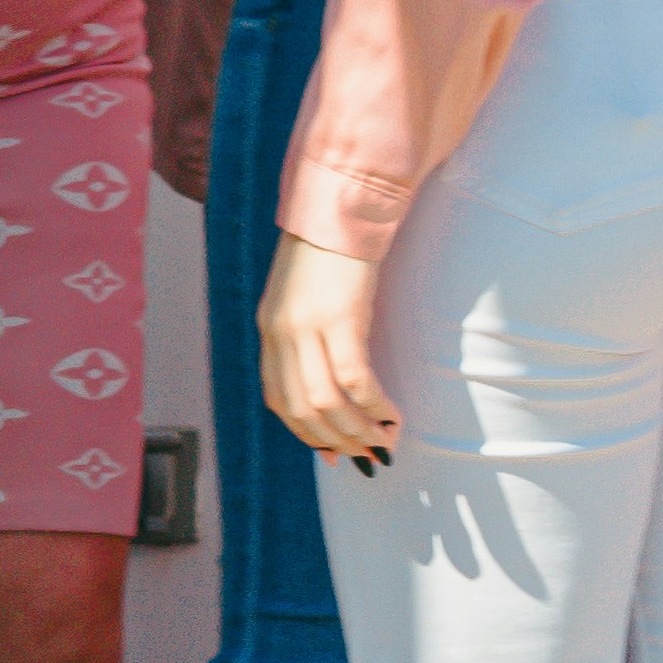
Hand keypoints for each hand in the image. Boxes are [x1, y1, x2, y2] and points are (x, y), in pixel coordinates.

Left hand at [260, 235, 398, 465]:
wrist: (341, 205)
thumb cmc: (330, 250)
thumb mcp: (302, 296)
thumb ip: (304, 336)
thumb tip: (328, 386)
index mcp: (269, 329)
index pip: (278, 401)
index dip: (306, 436)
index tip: (334, 455)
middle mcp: (281, 332)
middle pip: (302, 410)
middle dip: (337, 442)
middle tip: (368, 457)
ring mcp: (308, 326)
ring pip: (328, 402)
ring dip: (359, 431)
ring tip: (385, 441)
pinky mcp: (340, 317)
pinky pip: (355, 378)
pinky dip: (374, 404)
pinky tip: (393, 414)